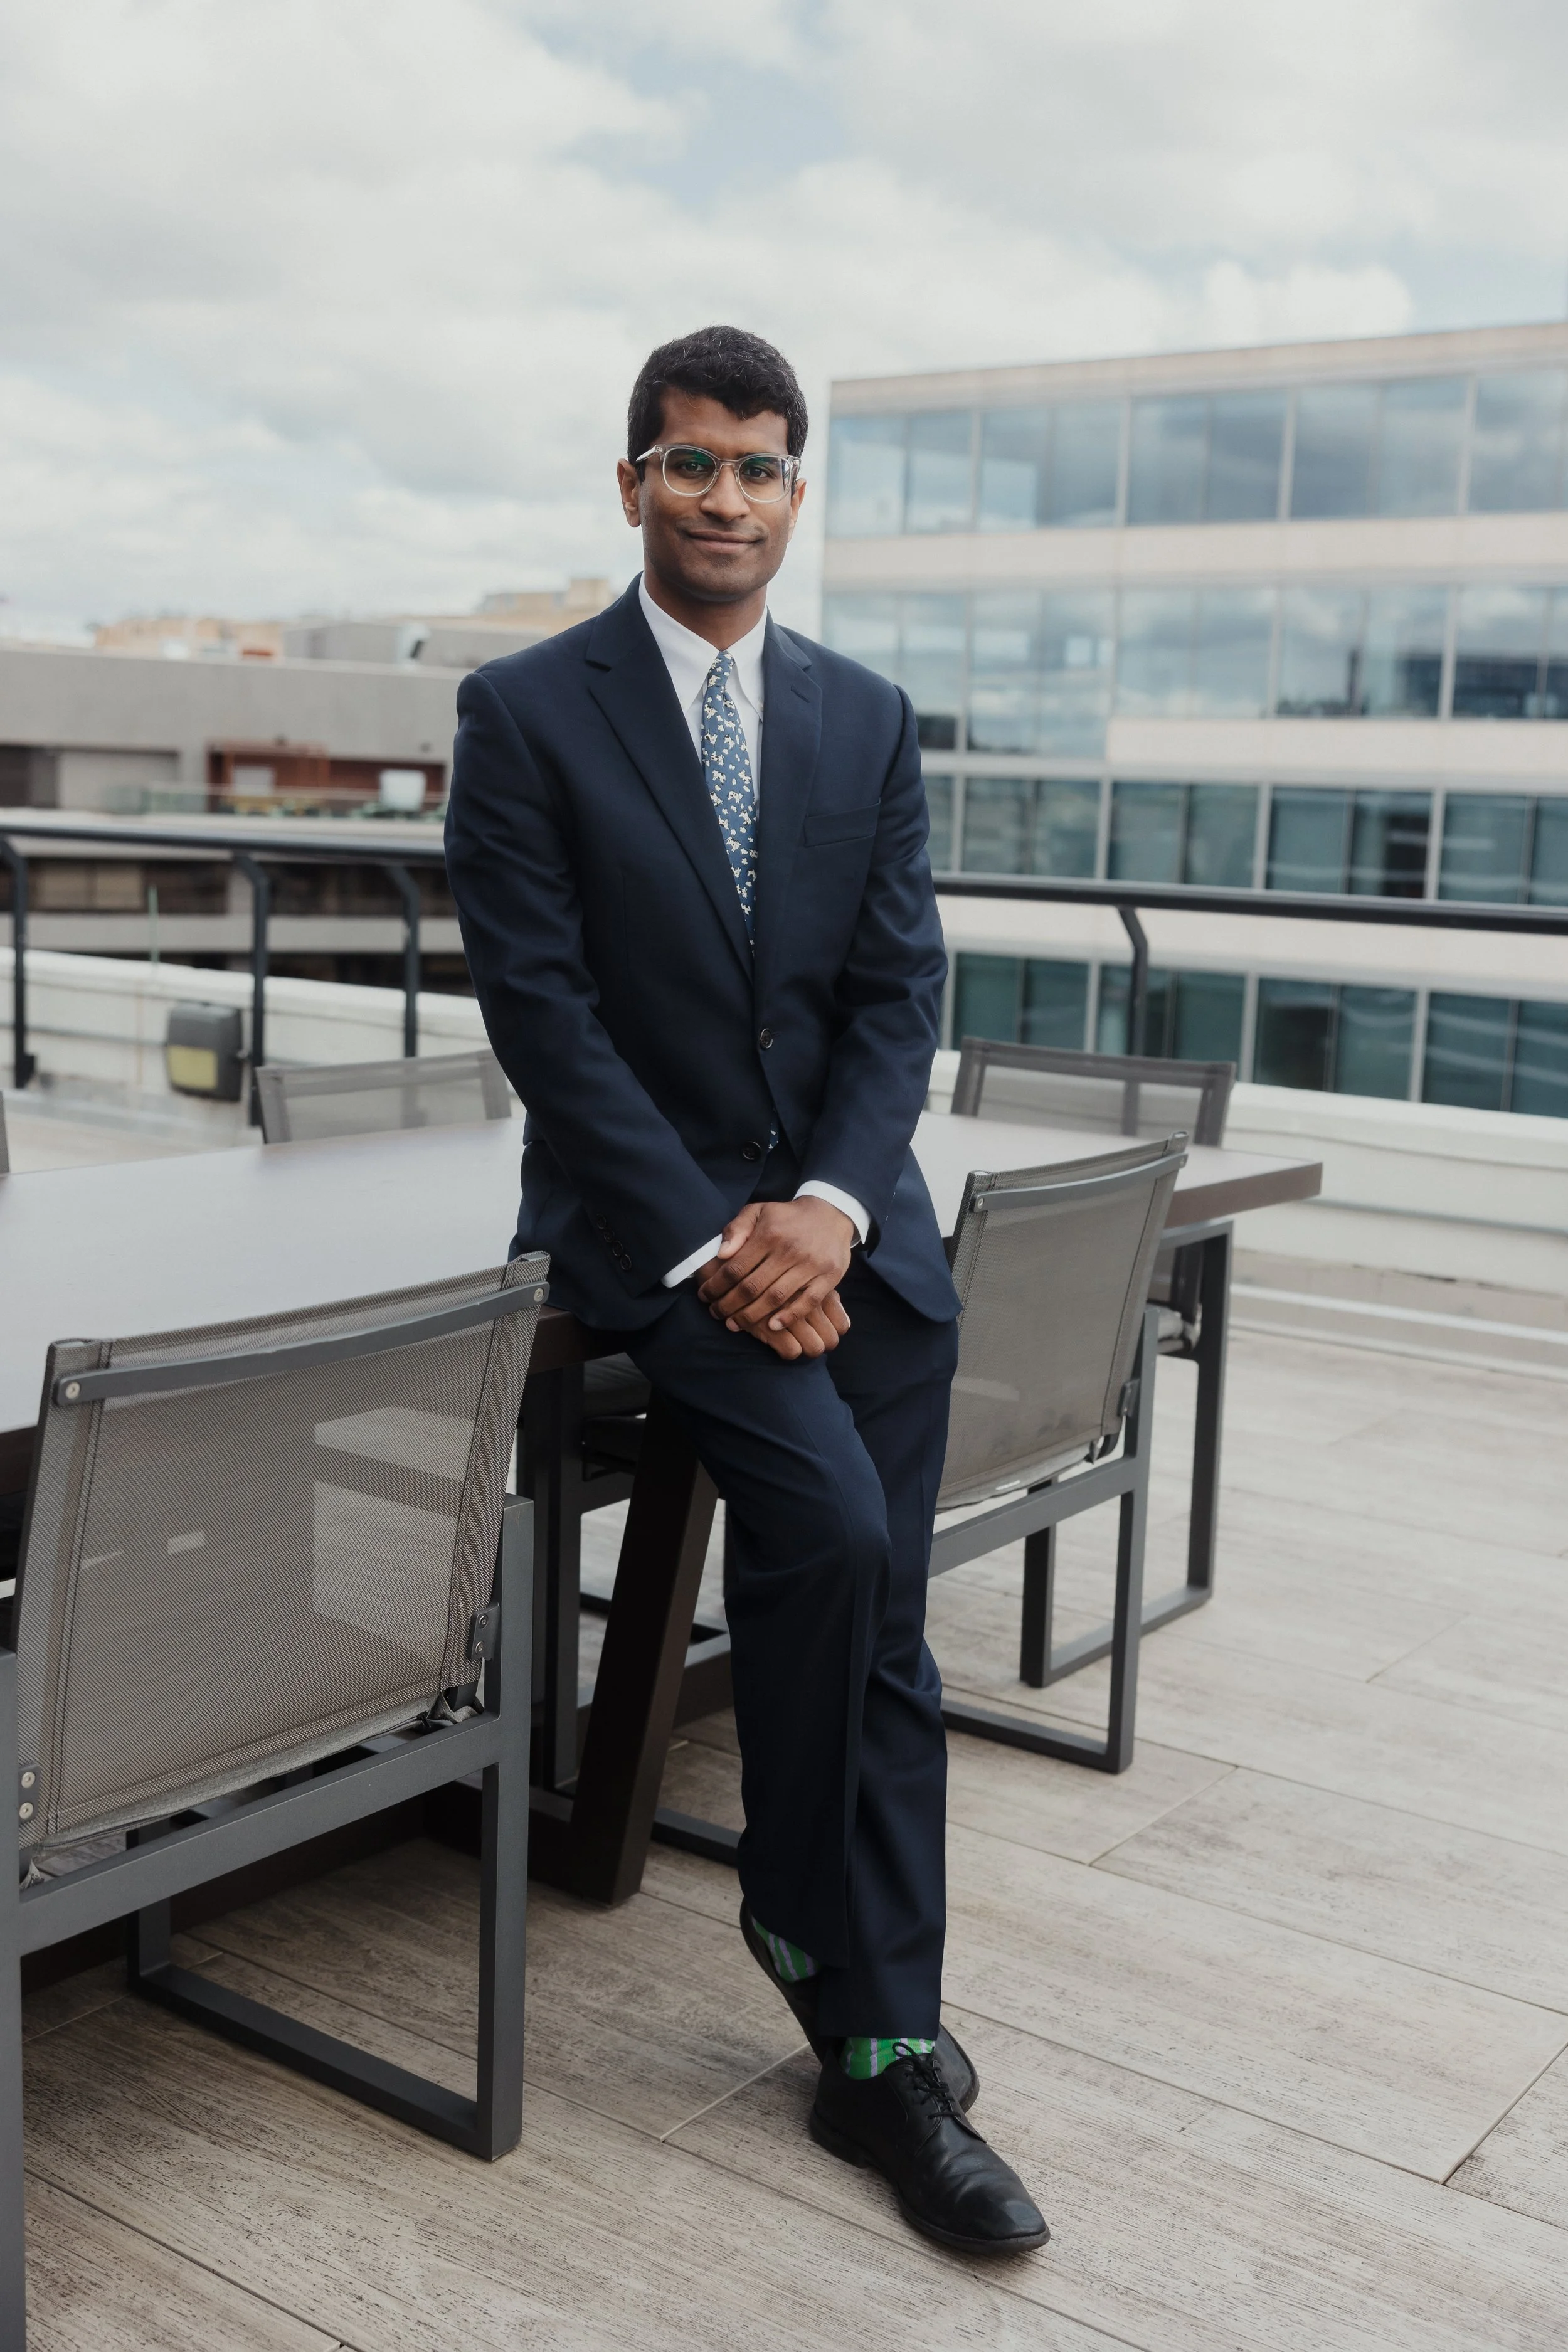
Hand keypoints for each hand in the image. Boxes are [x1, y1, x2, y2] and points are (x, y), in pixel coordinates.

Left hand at [697, 1198, 854, 1351]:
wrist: (831, 1214)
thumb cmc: (787, 1217)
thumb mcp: (759, 1212)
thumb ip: (737, 1229)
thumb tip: (721, 1254)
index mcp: (769, 1234)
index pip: (736, 1268)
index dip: (716, 1285)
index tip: (704, 1295)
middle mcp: (789, 1250)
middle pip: (752, 1287)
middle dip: (729, 1305)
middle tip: (716, 1314)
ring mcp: (811, 1265)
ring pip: (776, 1298)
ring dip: (752, 1316)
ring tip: (735, 1324)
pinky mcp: (829, 1276)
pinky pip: (808, 1302)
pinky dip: (789, 1317)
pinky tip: (772, 1326)